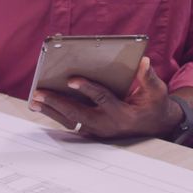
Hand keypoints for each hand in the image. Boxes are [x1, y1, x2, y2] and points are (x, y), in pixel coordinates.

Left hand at [29, 56, 182, 139]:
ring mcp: (98, 130)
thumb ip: (149, 77)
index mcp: (122, 113)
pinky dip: (56, 114)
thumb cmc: (154, 105)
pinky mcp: (92, 131)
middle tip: (40, 93)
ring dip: (51, 111)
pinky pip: (71, 123)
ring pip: (71, 121)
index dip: (87, 88)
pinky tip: (42, 105)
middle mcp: (107, 124)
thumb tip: (143, 61)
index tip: (70, 79)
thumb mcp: (157, 92)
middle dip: (58, 103)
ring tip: (35, 100)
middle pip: (78, 113)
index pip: (102, 99)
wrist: (155, 127)